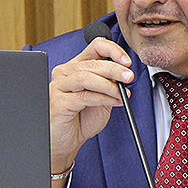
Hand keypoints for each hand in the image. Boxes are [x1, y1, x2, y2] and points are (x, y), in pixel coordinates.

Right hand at [48, 36, 133, 178]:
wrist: (68, 142)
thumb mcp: (102, 97)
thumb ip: (110, 83)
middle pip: (92, 62)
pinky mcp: (58, 102)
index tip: (127, 61)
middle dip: (114, 69)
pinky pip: (83, 96)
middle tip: (128, 77)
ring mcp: (59, 86)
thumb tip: (124, 73)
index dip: (113, 50)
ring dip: (108, 85)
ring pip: (86, 77)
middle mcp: (65, 72)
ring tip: (121, 94)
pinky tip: (113, 103)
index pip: (95, 46)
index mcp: (76, 66)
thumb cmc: (81, 119)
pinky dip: (102, 99)